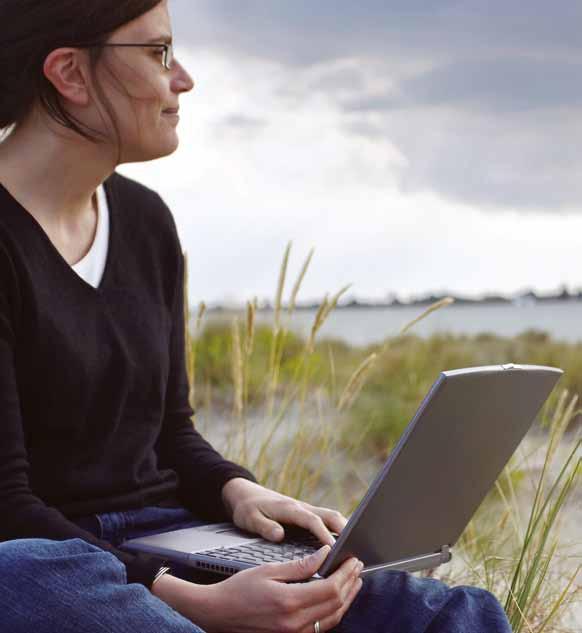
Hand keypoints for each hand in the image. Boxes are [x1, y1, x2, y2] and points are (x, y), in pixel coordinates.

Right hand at [196, 545, 362, 631]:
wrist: (217, 614)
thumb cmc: (239, 589)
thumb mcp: (268, 570)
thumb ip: (300, 566)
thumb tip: (324, 555)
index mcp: (289, 602)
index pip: (330, 588)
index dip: (345, 573)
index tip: (353, 559)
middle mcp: (294, 623)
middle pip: (335, 604)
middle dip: (350, 583)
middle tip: (358, 566)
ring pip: (331, 618)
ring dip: (346, 599)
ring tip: (354, 581)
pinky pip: (320, 627)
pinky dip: (333, 611)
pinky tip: (337, 599)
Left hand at [221, 478, 347, 545]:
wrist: (245, 493)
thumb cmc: (247, 507)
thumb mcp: (249, 518)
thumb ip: (264, 526)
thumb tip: (280, 535)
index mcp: (290, 509)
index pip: (312, 521)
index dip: (325, 535)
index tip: (336, 549)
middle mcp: (301, 507)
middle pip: (330, 516)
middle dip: (345, 530)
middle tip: (357, 548)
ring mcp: (306, 510)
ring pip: (332, 517)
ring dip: (345, 529)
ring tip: (357, 547)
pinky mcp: (306, 514)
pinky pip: (327, 520)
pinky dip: (338, 530)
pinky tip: (345, 544)